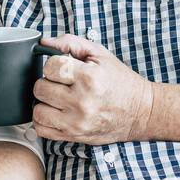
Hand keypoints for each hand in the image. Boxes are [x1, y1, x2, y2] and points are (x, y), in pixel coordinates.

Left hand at [32, 34, 153, 144]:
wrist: (141, 112)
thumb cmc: (121, 82)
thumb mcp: (100, 54)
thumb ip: (71, 43)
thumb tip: (45, 43)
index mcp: (89, 78)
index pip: (50, 67)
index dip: (53, 64)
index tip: (62, 67)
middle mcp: (82, 102)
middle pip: (40, 88)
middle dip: (48, 82)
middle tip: (61, 83)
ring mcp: (76, 122)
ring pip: (37, 110)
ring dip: (44, 102)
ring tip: (58, 98)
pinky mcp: (73, 136)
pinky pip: (41, 129)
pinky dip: (44, 120)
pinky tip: (55, 112)